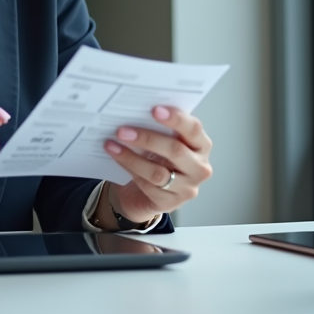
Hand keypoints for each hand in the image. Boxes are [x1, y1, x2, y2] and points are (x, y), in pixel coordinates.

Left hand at [101, 107, 212, 224]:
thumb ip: (162, 128)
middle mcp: (200, 168)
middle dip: (146, 138)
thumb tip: (137, 110)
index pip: (194, 129)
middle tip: (122, 130)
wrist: (153, 191)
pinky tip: (116, 158)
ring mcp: (187, 188)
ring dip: (131, 157)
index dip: (176, 119)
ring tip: (112, 145)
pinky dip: (129, 169)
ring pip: (158, 172)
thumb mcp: (167, 141)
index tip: (155, 109)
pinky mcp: (171, 203)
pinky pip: (147, 185)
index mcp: (202, 146)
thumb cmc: (161, 158)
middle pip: (175, 151)